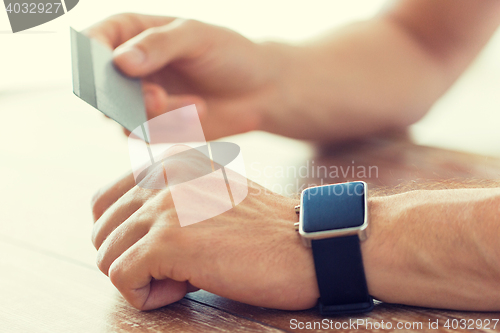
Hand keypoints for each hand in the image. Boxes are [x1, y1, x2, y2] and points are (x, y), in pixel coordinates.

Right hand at [84, 13, 288, 139]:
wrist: (259, 91)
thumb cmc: (229, 54)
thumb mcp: (197, 37)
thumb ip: (159, 44)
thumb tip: (120, 61)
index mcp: (131, 34)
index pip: (93, 42)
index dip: (91, 58)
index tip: (114, 70)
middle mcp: (128, 69)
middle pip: (99, 87)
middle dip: (126, 98)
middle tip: (159, 99)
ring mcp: (138, 100)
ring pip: (122, 117)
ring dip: (158, 116)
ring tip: (197, 105)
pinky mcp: (154, 127)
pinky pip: (146, 135)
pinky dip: (172, 128)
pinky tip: (199, 113)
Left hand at [90, 145, 318, 309]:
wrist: (306, 245)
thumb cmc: (263, 231)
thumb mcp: (211, 195)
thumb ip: (169, 198)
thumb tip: (125, 230)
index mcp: (171, 161)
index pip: (105, 200)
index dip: (125, 236)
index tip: (162, 249)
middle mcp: (162, 175)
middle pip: (102, 231)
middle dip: (130, 258)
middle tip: (173, 266)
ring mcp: (164, 206)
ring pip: (106, 256)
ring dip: (141, 278)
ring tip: (184, 277)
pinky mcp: (169, 241)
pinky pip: (121, 279)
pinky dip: (146, 296)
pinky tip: (185, 288)